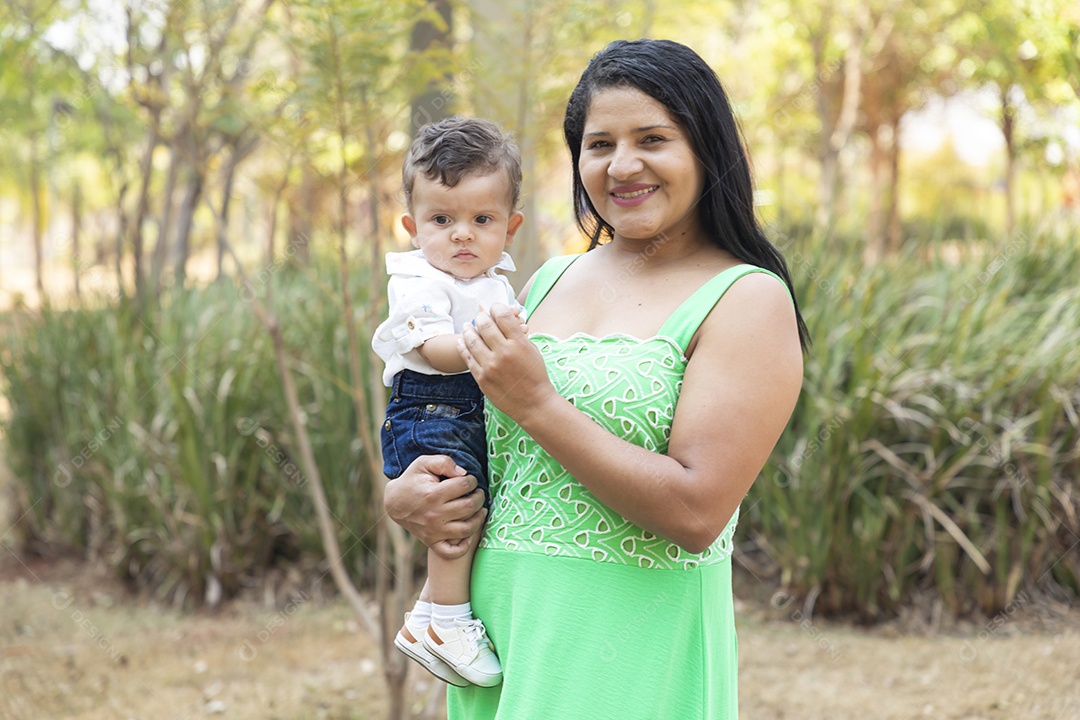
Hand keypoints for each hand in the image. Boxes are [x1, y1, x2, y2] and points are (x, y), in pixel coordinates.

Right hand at [384, 455, 485, 558]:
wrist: (394, 503)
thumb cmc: (412, 481)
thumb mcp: (423, 463)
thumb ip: (444, 463)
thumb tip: (463, 473)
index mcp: (433, 494)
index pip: (464, 486)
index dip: (472, 481)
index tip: (471, 480)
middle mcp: (435, 515)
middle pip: (469, 507)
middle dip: (479, 497)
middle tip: (478, 493)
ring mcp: (434, 531)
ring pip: (467, 529)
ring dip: (479, 519)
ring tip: (480, 510)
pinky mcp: (432, 542)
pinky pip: (452, 552)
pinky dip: (464, 546)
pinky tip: (468, 534)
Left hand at [459, 303, 554, 420]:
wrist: (533, 403)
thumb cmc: (535, 375)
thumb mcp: (532, 349)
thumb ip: (517, 334)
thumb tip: (503, 318)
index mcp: (519, 343)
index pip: (502, 314)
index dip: (497, 307)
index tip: (495, 309)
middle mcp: (503, 352)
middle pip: (485, 324)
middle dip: (481, 317)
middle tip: (480, 317)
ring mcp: (490, 366)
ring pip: (472, 339)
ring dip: (468, 329)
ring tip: (467, 326)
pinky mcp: (481, 378)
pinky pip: (467, 357)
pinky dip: (463, 345)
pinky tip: (462, 340)